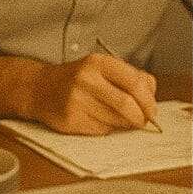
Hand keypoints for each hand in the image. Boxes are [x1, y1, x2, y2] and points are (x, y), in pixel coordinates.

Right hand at [25, 54, 156, 135]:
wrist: (40, 88)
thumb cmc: (78, 79)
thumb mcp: (102, 68)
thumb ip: (129, 77)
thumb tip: (151, 96)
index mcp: (99, 63)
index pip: (135, 82)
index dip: (149, 100)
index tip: (152, 110)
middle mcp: (87, 80)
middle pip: (127, 105)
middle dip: (141, 117)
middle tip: (144, 121)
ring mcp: (77, 101)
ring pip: (116, 120)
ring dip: (125, 124)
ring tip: (123, 120)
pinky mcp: (71, 120)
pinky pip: (102, 130)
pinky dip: (108, 128)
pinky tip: (101, 120)